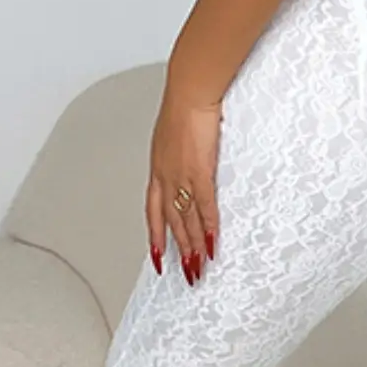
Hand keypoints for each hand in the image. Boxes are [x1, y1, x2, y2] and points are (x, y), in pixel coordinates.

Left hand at [146, 80, 221, 282]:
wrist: (189, 94)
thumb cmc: (183, 107)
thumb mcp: (173, 134)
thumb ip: (178, 152)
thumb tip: (186, 157)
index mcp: (158, 170)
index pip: (154, 211)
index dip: (155, 236)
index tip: (157, 256)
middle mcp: (166, 178)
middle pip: (171, 223)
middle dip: (178, 250)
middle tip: (187, 272)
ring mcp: (181, 178)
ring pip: (186, 221)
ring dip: (193, 246)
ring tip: (199, 267)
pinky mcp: (200, 172)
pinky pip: (204, 208)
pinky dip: (208, 228)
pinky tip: (212, 243)